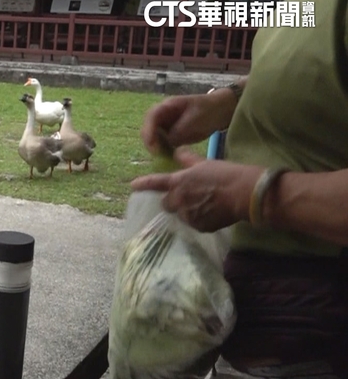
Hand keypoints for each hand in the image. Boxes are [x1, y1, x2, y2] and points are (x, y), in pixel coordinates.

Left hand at [130, 149, 263, 232]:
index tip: (133, 186)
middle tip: (189, 196)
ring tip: (207, 203)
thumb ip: (188, 161)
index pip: (156, 183)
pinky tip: (214, 212)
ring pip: (181, 215)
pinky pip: (195, 224)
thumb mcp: (205, 164)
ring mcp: (188, 215)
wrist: (245, 194)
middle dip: (173, 201)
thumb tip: (177, 152)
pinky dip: (201, 219)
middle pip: (167, 204)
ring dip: (188, 210)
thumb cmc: (226, 174)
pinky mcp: (199, 227)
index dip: (143, 184)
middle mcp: (179, 200)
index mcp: (178, 182)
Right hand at [140, 91, 235, 154]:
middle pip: (148, 128)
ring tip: (162, 157)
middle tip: (156, 154)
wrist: (220, 111)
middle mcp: (162, 115)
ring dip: (155, 147)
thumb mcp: (195, 120)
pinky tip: (168, 157)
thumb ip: (180, 130)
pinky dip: (163, 151)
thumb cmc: (208, 110)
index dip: (149, 131)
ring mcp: (165, 125)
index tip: (152, 145)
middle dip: (150, 141)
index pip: (152, 117)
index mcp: (167, 106)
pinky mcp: (170, 134)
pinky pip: (161, 144)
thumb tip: (168, 142)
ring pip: (153, 138)